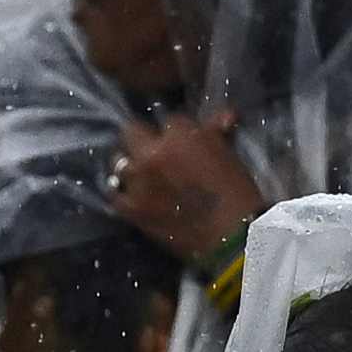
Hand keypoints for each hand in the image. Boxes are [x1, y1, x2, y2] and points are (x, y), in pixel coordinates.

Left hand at [106, 107, 264, 274]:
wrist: (230, 237)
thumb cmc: (236, 194)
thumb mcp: (228, 155)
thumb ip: (216, 132)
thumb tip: (224, 115)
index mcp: (180, 135)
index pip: (168, 120)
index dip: (173, 131)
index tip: (177, 141)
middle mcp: (152, 152)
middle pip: (130, 132)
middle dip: (140, 138)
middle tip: (150, 152)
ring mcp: (136, 180)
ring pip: (118, 162)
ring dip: (129, 167)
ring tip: (139, 176)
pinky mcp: (129, 207)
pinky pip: (114, 194)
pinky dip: (123, 194)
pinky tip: (132, 197)